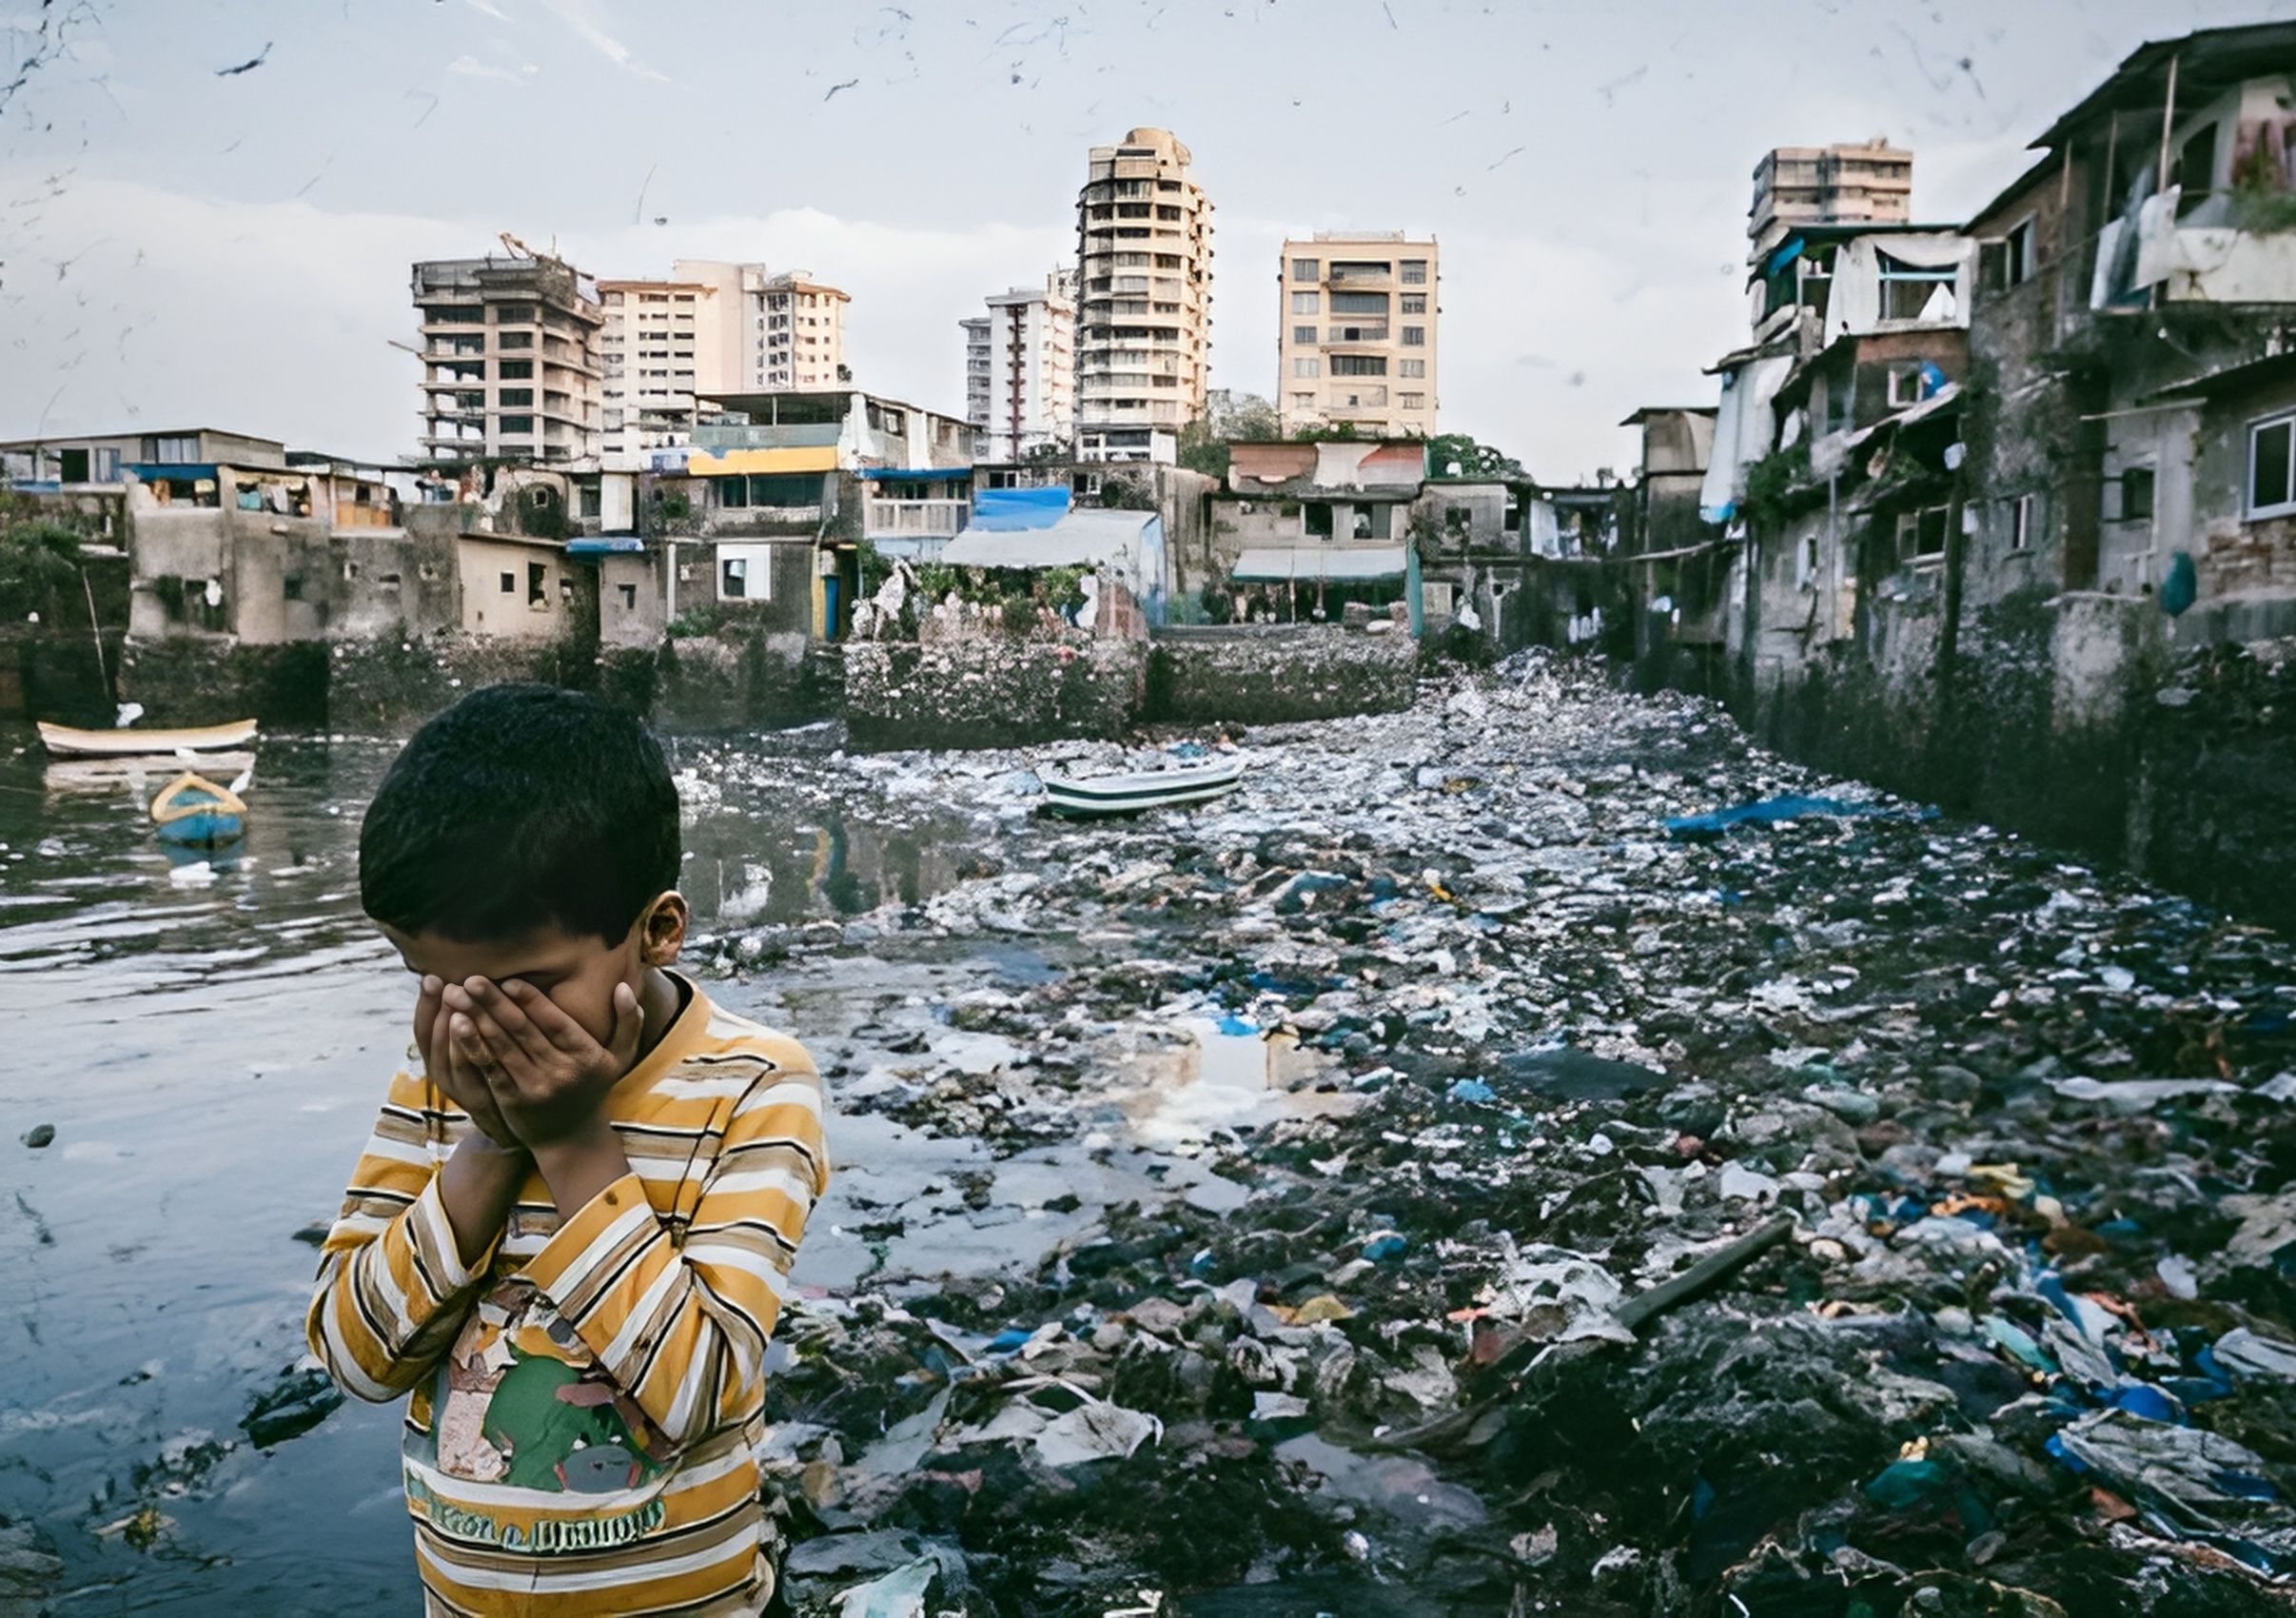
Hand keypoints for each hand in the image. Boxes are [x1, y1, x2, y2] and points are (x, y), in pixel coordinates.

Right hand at [415, 974, 522, 1149]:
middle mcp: (446, 1079)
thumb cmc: (498, 1076)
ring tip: (461, 1008)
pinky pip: (479, 1079)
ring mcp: (464, 1094)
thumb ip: (469, 1021)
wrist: (519, 1125)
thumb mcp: (477, 1048)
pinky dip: (478, 1057)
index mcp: (439, 1062)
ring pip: (452, 1062)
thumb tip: (457, 980)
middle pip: (433, 1045)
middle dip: (440, 1014)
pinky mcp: (486, 1104)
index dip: (424, 1006)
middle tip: (450, 987)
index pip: (422, 1032)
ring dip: (456, 1034)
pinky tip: (487, 1035)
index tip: (431, 978)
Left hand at [444, 977, 644, 1151]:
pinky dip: (472, 1045)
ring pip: (502, 1046)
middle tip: (471, 978)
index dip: (532, 1001)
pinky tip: (456, 1026)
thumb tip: (622, 987)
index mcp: (586, 1056)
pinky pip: (489, 1068)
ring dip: (476, 1018)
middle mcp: (561, 1071)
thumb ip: (628, 1022)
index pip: (556, 1022)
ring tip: (455, 995)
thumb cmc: (592, 1087)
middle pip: (522, 1030)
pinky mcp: (511, 1099)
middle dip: (494, 1002)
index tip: (510, 981)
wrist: (571, 1138)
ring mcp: (534, 1087)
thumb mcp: (619, 1057)